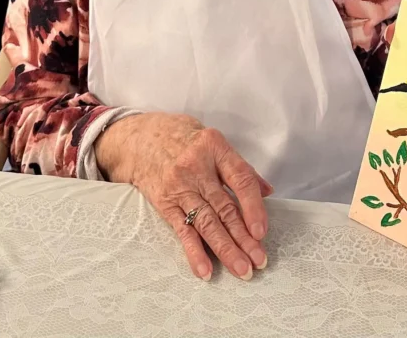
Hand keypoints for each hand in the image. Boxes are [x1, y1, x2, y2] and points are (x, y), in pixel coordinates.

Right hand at [95, 112, 271, 280]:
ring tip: (241, 269)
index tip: (261, 231)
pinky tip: (206, 269)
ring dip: (225, 249)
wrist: (140, 137)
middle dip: (243, 238)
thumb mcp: (212, 141)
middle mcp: (196, 166)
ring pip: (206, 222)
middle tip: (258, 261)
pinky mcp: (164, 202)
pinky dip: (194, 252)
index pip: (240, 178)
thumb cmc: (182, 138)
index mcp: (214, 146)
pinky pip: (182, 230)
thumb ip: (238, 167)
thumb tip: (266, 191)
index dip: (253, 206)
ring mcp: (178, 186)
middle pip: (224, 207)